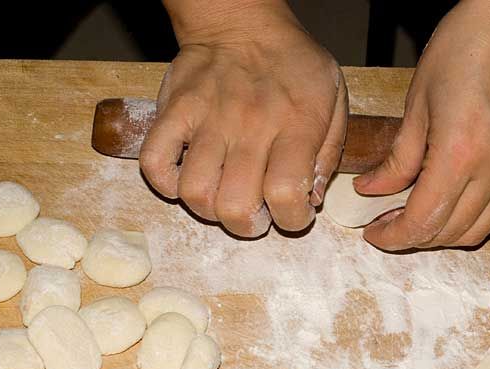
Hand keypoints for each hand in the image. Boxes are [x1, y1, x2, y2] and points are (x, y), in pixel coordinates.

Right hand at [140, 1, 346, 236]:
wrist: (242, 20)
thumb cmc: (294, 64)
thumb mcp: (334, 99)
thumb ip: (330, 153)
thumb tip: (312, 198)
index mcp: (295, 125)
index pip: (286, 192)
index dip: (292, 220)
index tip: (294, 214)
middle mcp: (250, 125)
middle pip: (235, 205)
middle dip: (248, 226)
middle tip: (256, 216)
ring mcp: (206, 118)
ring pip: (194, 191)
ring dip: (209, 210)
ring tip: (224, 200)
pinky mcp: (173, 111)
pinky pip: (154, 161)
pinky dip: (166, 184)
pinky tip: (187, 181)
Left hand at [353, 0, 489, 249]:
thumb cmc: (465, 48)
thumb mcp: (417, 102)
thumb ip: (398, 157)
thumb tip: (373, 190)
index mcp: (460, 154)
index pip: (423, 221)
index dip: (394, 236)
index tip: (374, 233)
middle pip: (449, 233)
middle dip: (414, 238)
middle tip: (386, 224)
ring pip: (476, 230)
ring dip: (442, 234)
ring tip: (415, 217)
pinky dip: (467, 217)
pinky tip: (445, 199)